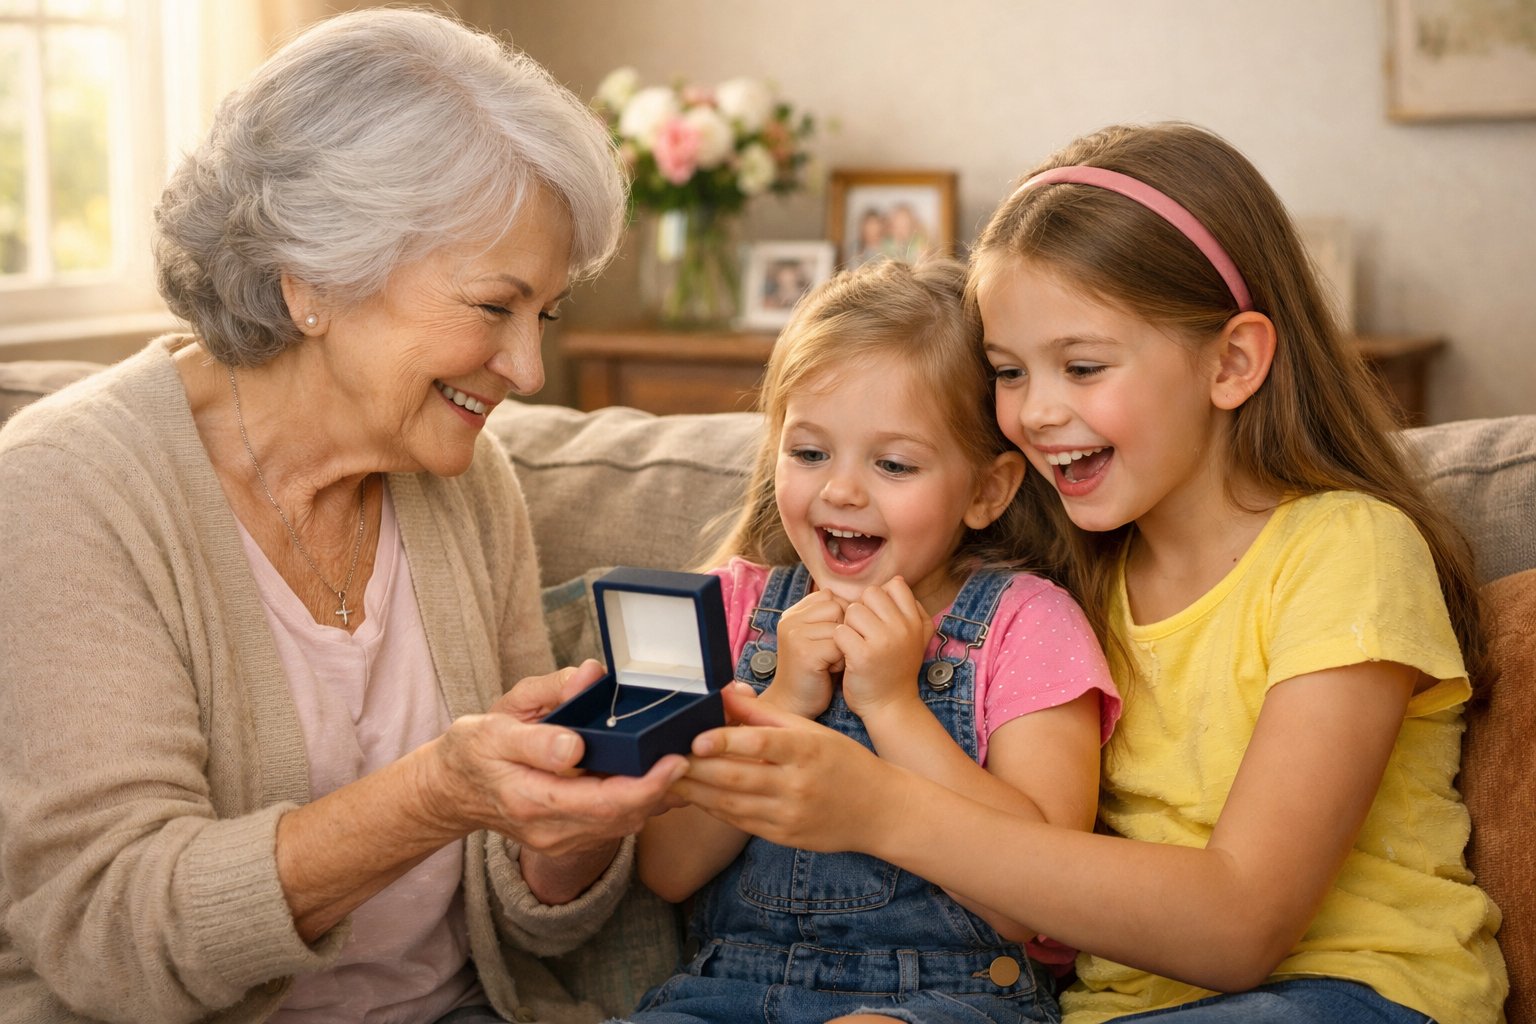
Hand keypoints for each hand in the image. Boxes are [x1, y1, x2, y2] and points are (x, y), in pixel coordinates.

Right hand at [426, 664, 686, 857]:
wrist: (452, 791)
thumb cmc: (473, 751)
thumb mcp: (495, 727)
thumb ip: (540, 725)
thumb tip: (579, 716)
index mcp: (532, 800)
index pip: (604, 803)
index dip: (647, 785)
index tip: (676, 760)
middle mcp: (552, 830)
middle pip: (624, 817)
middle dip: (663, 788)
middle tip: (691, 752)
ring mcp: (562, 839)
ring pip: (625, 823)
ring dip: (656, 796)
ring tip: (680, 759)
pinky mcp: (571, 837)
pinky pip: (616, 823)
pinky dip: (641, 800)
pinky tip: (656, 774)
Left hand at [674, 684, 903, 852]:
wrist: (880, 811)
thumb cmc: (843, 761)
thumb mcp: (812, 730)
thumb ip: (764, 714)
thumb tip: (724, 693)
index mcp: (807, 750)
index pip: (761, 744)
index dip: (725, 742)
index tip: (695, 739)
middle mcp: (798, 784)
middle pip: (737, 777)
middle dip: (695, 769)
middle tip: (661, 757)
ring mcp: (790, 815)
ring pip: (732, 804)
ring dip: (695, 792)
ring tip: (665, 778)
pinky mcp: (783, 836)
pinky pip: (739, 822)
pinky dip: (713, 809)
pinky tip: (693, 796)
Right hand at [761, 589, 845, 718]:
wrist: (794, 703)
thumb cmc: (814, 671)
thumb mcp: (818, 637)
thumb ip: (828, 616)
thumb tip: (855, 599)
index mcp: (793, 614)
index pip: (828, 596)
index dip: (839, 617)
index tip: (828, 639)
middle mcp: (790, 621)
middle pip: (836, 607)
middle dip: (842, 631)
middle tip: (829, 653)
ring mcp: (795, 635)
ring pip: (839, 627)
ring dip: (842, 647)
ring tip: (828, 662)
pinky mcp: (804, 653)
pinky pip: (839, 646)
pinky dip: (839, 661)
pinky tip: (827, 671)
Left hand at [835, 577, 929, 721]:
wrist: (890, 706)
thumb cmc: (895, 669)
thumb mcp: (914, 638)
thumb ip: (910, 609)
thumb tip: (896, 580)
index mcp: (915, 621)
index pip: (895, 585)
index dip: (880, 599)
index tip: (878, 619)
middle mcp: (902, 628)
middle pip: (870, 594)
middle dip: (862, 610)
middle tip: (864, 634)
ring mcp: (883, 642)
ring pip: (852, 611)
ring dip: (849, 626)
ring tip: (856, 644)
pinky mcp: (862, 656)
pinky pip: (840, 631)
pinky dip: (838, 643)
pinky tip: (847, 656)